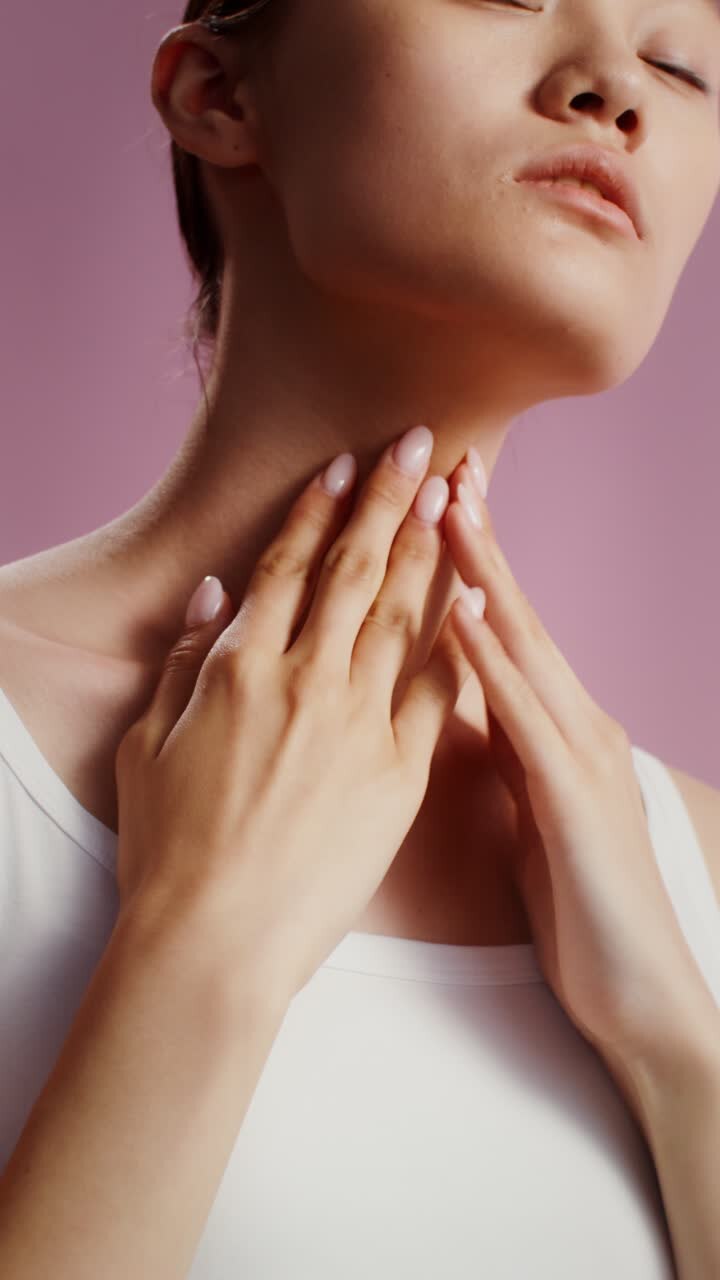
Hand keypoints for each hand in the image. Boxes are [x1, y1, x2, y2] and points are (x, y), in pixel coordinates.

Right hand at [114, 426, 474, 1009]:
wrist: (213, 941)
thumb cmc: (167, 850)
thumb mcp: (147, 745)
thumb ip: (181, 661)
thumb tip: (212, 593)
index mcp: (239, 668)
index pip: (289, 568)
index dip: (318, 511)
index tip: (344, 467)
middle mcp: (304, 681)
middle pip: (355, 570)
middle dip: (388, 499)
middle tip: (420, 445)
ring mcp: (357, 724)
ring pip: (402, 614)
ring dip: (429, 547)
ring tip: (454, 497)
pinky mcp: (399, 774)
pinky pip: (437, 693)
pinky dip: (458, 642)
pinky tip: (478, 601)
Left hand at [441, 455, 711, 1069]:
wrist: (640, 992)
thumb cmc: (578, 905)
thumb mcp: (529, 811)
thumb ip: (498, 750)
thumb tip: (447, 701)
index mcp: (554, 728)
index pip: (503, 627)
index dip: (470, 560)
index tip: (433, 497)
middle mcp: (574, 723)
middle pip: (514, 614)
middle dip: (476, 538)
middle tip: (442, 462)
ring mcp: (580, 754)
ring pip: (523, 647)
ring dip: (482, 572)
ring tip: (445, 505)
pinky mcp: (575, 799)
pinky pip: (525, 716)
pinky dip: (490, 660)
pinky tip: (460, 616)